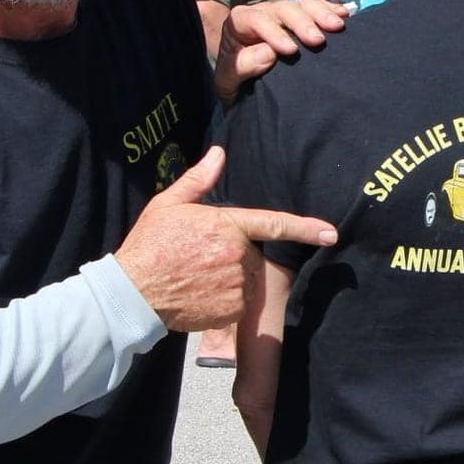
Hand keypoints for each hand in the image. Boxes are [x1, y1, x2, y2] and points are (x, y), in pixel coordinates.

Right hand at [114, 146, 337, 331]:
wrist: (132, 292)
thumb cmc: (149, 246)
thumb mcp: (169, 204)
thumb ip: (199, 179)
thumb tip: (219, 152)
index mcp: (226, 225)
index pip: (274, 223)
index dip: (306, 228)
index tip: (331, 233)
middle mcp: (237, 255)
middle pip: (251, 255)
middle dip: (233, 255)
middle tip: (197, 258)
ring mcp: (237, 285)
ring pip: (246, 280)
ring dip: (229, 278)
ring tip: (195, 276)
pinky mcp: (232, 311)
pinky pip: (238, 304)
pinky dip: (224, 301)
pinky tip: (199, 294)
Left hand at [215, 0, 350, 101]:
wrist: (242, 78)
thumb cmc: (234, 77)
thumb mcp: (228, 78)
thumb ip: (242, 66)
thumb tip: (270, 54)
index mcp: (241, 21)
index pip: (257, 20)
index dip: (274, 33)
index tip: (291, 50)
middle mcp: (264, 11)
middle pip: (284, 8)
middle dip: (302, 23)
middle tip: (318, 41)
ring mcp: (285, 13)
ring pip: (303, 4)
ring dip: (322, 13)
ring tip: (338, 25)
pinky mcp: (301, 18)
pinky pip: (317, 8)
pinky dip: (331, 9)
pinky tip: (346, 15)